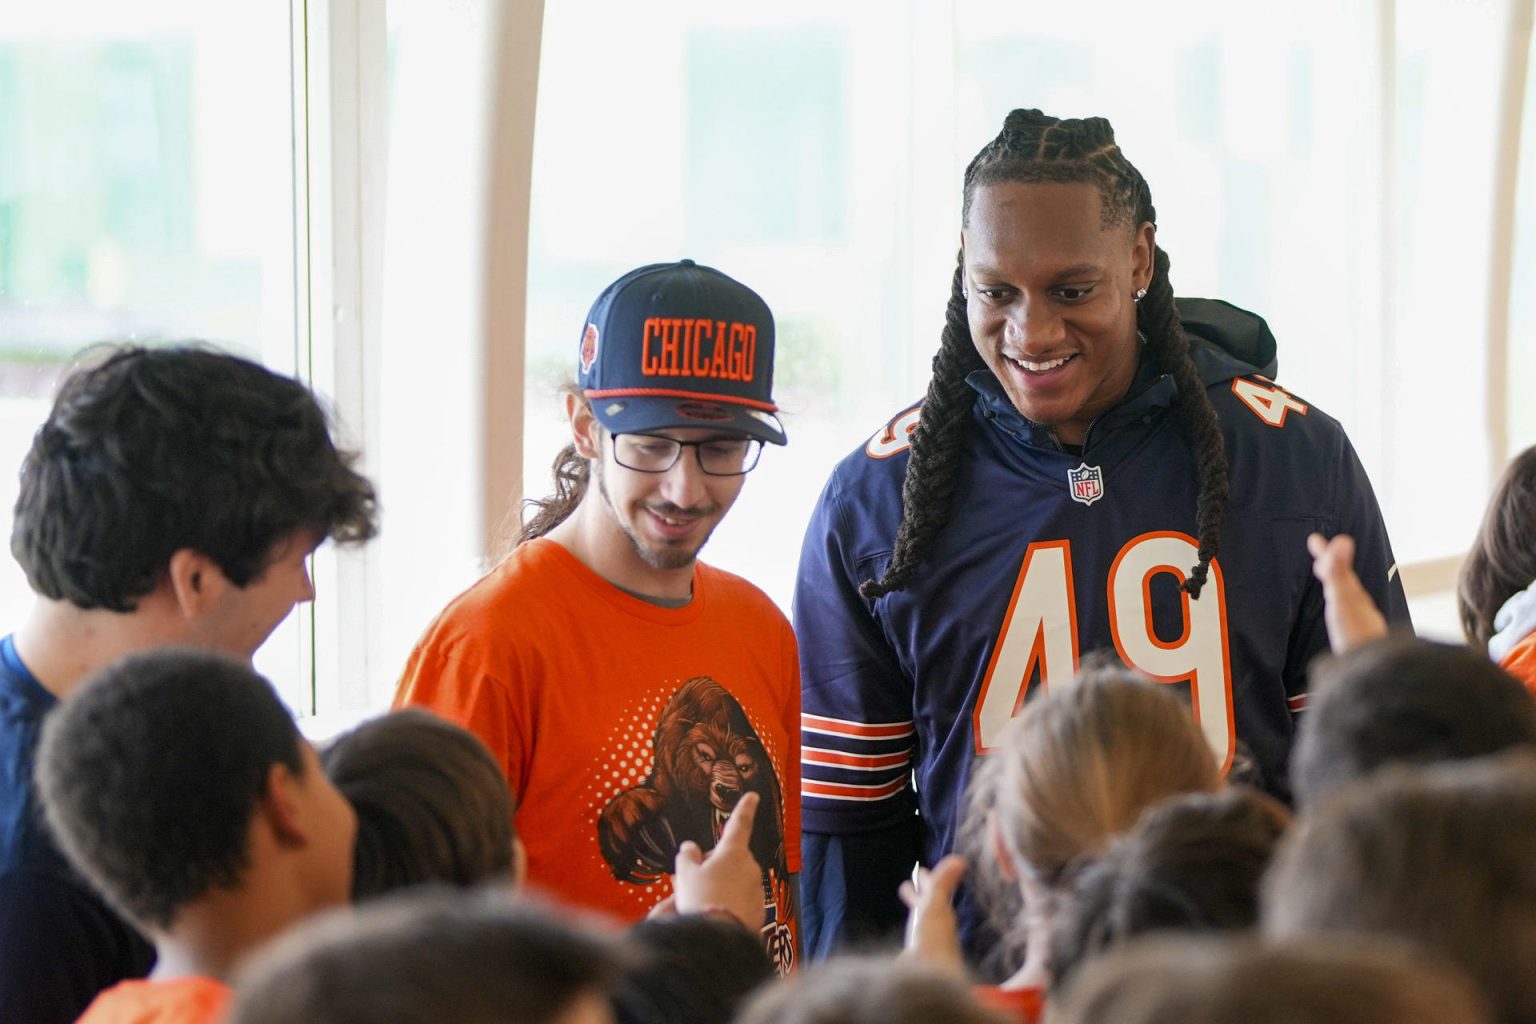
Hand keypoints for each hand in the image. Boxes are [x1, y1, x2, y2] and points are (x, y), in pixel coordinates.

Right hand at [669, 791, 765, 931]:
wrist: (718, 938)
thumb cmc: (700, 899)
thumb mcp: (685, 875)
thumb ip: (687, 857)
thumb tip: (690, 847)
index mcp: (733, 852)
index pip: (740, 824)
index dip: (745, 808)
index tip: (754, 795)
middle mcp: (750, 867)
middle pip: (730, 859)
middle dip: (714, 865)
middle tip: (692, 881)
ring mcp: (756, 889)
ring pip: (734, 881)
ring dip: (720, 886)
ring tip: (700, 903)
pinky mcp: (759, 910)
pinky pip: (741, 900)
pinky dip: (728, 903)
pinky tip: (714, 915)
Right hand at [898, 854, 967, 978]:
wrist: (928, 978)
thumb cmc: (932, 940)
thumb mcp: (935, 906)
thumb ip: (944, 883)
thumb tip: (961, 858)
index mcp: (940, 913)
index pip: (933, 891)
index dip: (926, 880)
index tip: (920, 870)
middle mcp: (935, 927)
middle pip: (926, 904)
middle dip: (919, 892)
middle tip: (910, 882)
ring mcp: (925, 942)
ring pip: (919, 918)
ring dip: (914, 907)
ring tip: (907, 901)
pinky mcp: (915, 956)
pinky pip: (912, 935)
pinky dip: (909, 927)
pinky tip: (906, 932)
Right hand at [1308, 532, 1388, 652]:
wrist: (1374, 669)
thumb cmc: (1355, 635)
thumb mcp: (1342, 600)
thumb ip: (1339, 572)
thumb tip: (1343, 539)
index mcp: (1353, 594)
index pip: (1338, 567)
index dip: (1325, 553)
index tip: (1314, 539)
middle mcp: (1359, 605)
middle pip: (1344, 579)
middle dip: (1330, 564)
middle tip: (1318, 551)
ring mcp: (1361, 621)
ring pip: (1348, 595)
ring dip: (1336, 582)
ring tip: (1328, 578)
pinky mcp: (1360, 636)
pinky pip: (1349, 611)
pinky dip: (1341, 602)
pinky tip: (1342, 613)